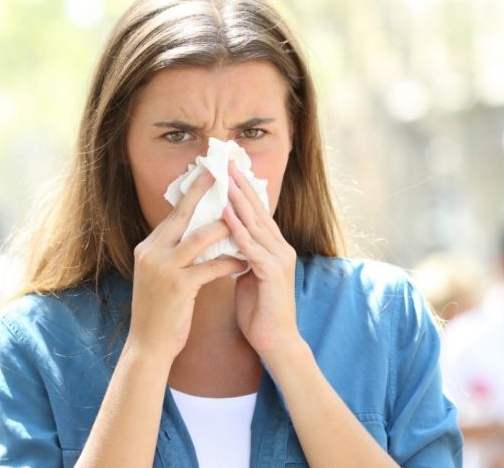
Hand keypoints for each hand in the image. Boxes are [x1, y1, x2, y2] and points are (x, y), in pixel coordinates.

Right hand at [128, 171, 247, 361]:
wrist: (148, 345)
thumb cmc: (160, 312)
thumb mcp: (158, 276)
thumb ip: (171, 253)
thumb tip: (192, 232)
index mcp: (148, 247)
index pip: (174, 215)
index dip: (192, 194)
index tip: (206, 174)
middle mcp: (152, 252)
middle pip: (183, 214)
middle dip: (205, 193)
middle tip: (224, 175)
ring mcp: (164, 267)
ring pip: (201, 237)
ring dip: (226, 229)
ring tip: (246, 224)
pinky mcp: (178, 285)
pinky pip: (212, 266)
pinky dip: (231, 263)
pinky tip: (245, 262)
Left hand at [222, 160, 299, 359]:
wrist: (275, 342)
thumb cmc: (259, 312)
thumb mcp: (247, 276)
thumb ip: (241, 256)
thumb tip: (225, 241)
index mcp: (273, 248)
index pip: (257, 213)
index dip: (243, 190)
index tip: (228, 170)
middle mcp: (280, 248)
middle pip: (259, 210)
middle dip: (241, 184)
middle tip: (227, 160)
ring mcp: (279, 258)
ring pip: (256, 222)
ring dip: (238, 198)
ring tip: (223, 177)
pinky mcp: (273, 272)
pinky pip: (252, 245)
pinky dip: (237, 227)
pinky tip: (225, 212)